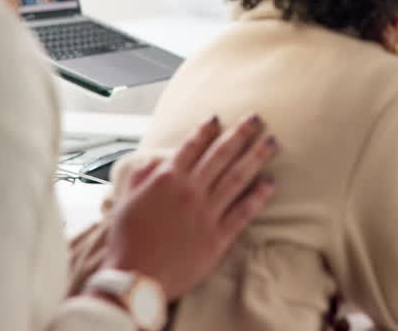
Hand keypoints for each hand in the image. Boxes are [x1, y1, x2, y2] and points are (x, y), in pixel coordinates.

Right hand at [102, 115, 276, 299]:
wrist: (136, 280)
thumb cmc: (127, 242)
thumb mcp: (125, 201)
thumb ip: (141, 176)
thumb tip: (156, 159)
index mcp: (166, 180)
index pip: (192, 146)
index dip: (206, 130)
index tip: (218, 118)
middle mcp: (190, 191)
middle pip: (221, 155)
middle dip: (241, 134)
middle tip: (256, 119)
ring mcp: (206, 213)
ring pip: (237, 177)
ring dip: (256, 157)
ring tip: (272, 142)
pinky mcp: (218, 237)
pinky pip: (243, 211)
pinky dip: (258, 195)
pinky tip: (270, 182)